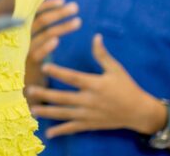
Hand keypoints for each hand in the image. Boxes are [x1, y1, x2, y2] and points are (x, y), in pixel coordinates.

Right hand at [25, 0, 80, 96]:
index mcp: (23, 32)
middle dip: (58, 13)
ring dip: (61, 27)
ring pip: (42, 35)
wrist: (21, 92)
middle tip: (75, 7)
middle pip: (40, 21)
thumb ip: (41, 33)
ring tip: (78, 22)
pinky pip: (36, 53)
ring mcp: (23, 51)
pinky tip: (57, 41)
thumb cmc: (31, 67)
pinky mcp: (27, 65)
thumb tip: (55, 16)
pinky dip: (46, 46)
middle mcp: (21, 38)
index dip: (47, 5)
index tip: (62, 0)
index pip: (33, 13)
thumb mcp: (33, 47)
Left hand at [28, 34, 165, 137]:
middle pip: (64, 98)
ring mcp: (89, 114)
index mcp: (95, 85)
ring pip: (65, 114)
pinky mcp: (90, 124)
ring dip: (48, 112)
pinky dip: (61, 131)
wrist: (139, 112)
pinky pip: (73, 128)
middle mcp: (90, 101)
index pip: (73, 78)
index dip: (58, 72)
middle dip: (46, 95)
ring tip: (32, 110)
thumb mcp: (116, 69)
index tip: (44, 66)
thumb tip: (95, 36)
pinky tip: (48, 134)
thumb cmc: (127, 87)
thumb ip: (102, 54)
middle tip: (29, 90)